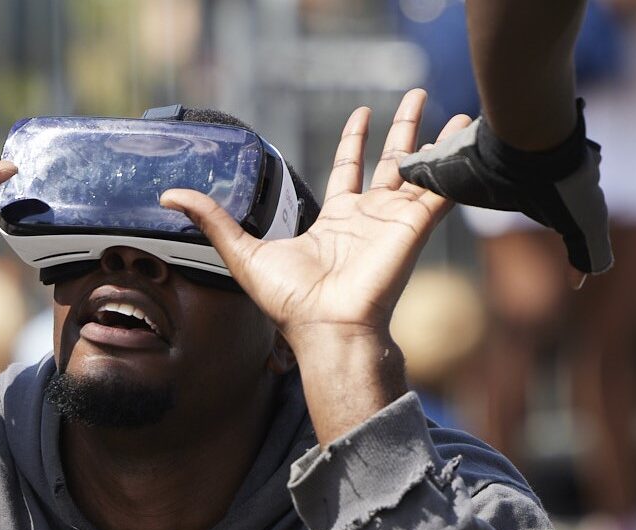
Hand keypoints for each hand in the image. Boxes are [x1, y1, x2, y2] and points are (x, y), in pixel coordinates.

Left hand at [160, 90, 471, 441]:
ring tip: (458, 114)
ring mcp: (394, 222)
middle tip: (415, 96)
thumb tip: (170, 196)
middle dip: (403, 129)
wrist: (326, 326)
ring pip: (421, 172)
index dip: (354, 141)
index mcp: (335, 220)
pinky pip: (438, 191)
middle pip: (390, 162)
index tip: (362, 114)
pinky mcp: (413, 228)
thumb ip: (213, 220)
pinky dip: (453, 166)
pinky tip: (466, 138)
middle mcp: (368, 217)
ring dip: (438, 141)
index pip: (348, 169)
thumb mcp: (242, 252)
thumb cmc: (289, 302)